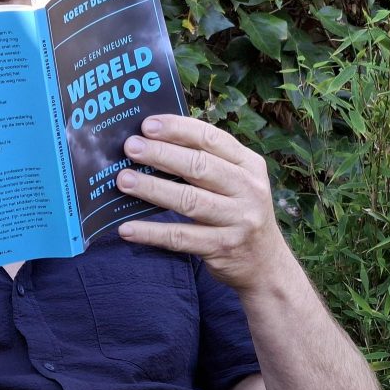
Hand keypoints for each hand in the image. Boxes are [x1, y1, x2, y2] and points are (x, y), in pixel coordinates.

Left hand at [116, 115, 280, 293]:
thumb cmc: (239, 213)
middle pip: (199, 167)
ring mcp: (238, 220)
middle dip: (161, 154)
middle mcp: (248, 190)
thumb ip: (207, 161)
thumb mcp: (237, 182)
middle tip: (130, 147)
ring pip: (189, 200)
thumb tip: (155, 141)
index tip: (147, 125)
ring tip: (123, 180)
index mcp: (249, 165)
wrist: (266, 265)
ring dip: (152, 188)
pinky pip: (180, 238)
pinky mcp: (223, 248)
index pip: (211, 139)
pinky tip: (126, 228)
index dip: (178, 129)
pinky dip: (151, 233)